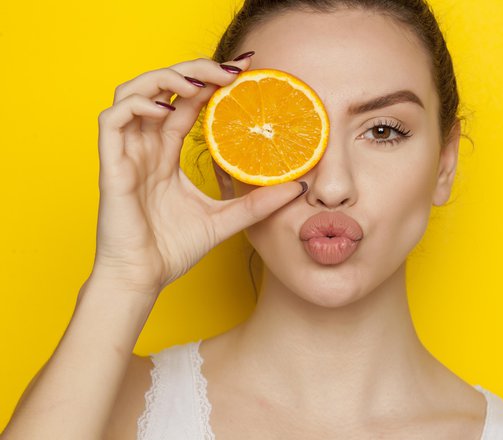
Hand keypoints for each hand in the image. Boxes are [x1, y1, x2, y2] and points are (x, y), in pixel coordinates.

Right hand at [92, 57, 303, 294]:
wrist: (143, 279)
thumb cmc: (173, 249)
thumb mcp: (225, 219)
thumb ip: (257, 202)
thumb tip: (297, 187)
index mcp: (166, 152)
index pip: (187, 103)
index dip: (211, 81)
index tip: (245, 72)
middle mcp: (146, 145)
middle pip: (163, 88)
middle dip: (195, 69)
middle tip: (231, 70)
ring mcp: (127, 153)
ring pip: (132, 92)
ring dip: (164, 79)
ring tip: (199, 84)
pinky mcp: (111, 165)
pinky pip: (113, 120)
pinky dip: (137, 106)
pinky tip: (166, 112)